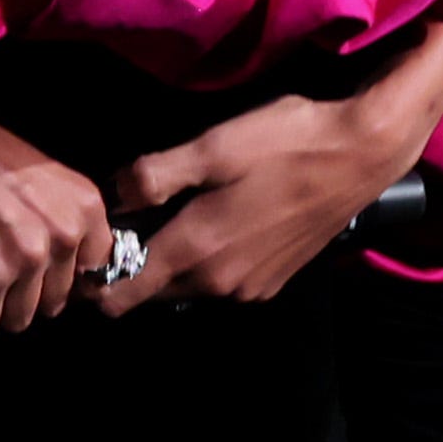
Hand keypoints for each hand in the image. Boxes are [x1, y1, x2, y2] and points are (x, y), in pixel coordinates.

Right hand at [0, 94, 118, 338]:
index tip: (33, 269)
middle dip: (23, 294)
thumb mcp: (39, 173)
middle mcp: (65, 235)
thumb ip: (60, 217)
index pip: (92, 271)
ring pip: (18, 319)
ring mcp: (26, 259)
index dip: (58, 274)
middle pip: (53, 301)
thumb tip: (62, 271)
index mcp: (85, 206)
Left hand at [104, 90, 426, 315]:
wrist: (359, 156)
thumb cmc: (283, 144)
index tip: (83, 250)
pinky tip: (208, 221)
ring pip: (184, 288)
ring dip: (166, 263)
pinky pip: (218, 282)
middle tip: (121, 221)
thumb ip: (153, 177)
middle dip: (128, 268)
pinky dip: (201, 262)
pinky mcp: (272, 280)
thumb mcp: (211, 148)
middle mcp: (219, 283)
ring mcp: (250, 286)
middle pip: (151, 293)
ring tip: (160, 217)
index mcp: (196, 252)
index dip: (92, 282)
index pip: (121, 297)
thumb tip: (110, 198)